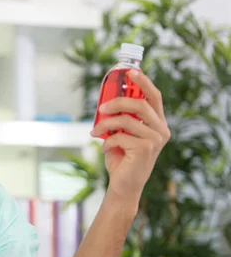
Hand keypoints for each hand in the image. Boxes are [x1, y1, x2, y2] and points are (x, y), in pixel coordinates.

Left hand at [90, 70, 170, 202]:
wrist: (123, 185)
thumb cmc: (121, 158)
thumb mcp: (121, 134)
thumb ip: (120, 118)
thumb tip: (106, 101)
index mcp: (157, 123)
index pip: (154, 97)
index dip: (143, 82)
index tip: (130, 71)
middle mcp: (161, 130)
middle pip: (140, 104)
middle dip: (118, 102)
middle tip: (101, 107)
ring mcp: (156, 140)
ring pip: (126, 120)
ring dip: (105, 124)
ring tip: (95, 132)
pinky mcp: (146, 149)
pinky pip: (120, 136)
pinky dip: (107, 141)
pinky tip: (104, 149)